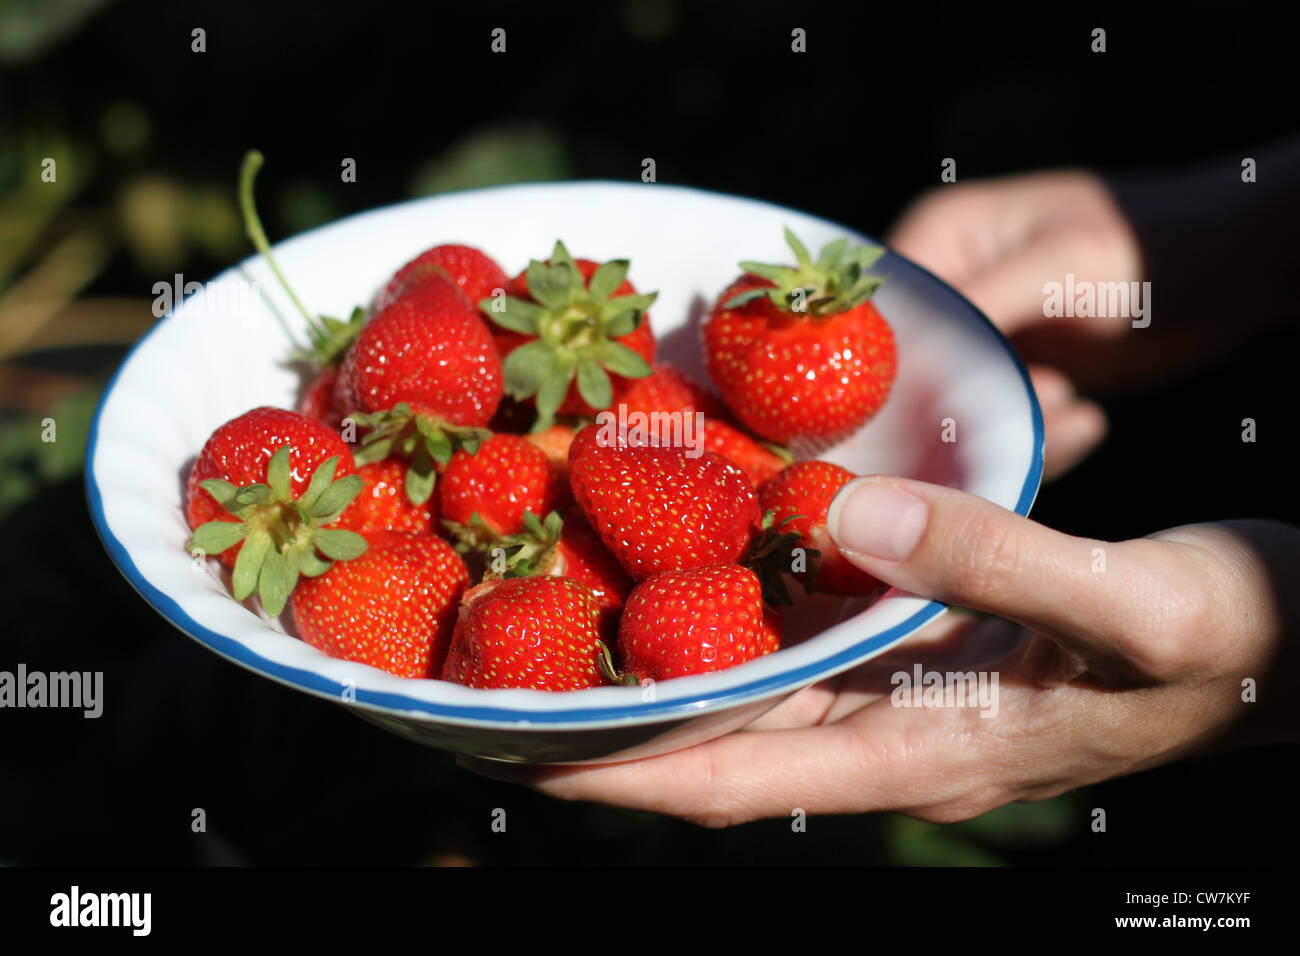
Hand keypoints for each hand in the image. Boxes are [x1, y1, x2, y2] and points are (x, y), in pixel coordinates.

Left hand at [466, 477, 1298, 826]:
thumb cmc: (1238, 634)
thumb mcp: (1130, 599)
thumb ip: (995, 561)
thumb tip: (853, 518)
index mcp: (929, 749)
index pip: (736, 779)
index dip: (624, 771)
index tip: (520, 750)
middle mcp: (903, 737)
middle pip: (724, 747)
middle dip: (620, 729)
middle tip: (510, 688)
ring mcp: (918, 700)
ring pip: (762, 697)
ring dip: (674, 674)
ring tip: (578, 632)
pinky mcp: (939, 654)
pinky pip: (819, 647)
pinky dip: (751, 621)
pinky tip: (709, 573)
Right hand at [887, 171, 1141, 478]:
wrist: (1238, 267)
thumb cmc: (1151, 242)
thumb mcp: (1060, 267)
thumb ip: (976, 312)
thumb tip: (904, 374)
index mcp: (939, 240)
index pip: (874, 319)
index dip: (878, 375)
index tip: (908, 425)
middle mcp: (947, 288)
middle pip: (905, 371)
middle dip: (945, 410)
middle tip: (998, 433)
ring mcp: (980, 334)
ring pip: (951, 406)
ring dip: (1004, 424)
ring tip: (1066, 404)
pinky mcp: (1014, 372)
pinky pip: (996, 420)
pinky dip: (1034, 431)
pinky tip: (1082, 416)